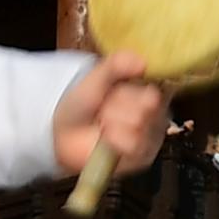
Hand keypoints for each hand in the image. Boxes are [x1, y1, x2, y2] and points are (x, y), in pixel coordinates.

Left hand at [54, 51, 169, 179]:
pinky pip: (134, 147)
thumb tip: (142, 62)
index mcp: (149, 91)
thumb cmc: (83, 104)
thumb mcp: (97, 76)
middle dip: (117, 107)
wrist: (63, 133)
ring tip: (103, 125)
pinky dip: (114, 141)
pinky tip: (106, 139)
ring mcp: (150, 137)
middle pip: (146, 109)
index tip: (114, 92)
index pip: (154, 90)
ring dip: (113, 124)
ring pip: (138, 127)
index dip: (130, 93)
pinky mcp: (142, 157)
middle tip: (104, 110)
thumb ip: (117, 64)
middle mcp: (155, 114)